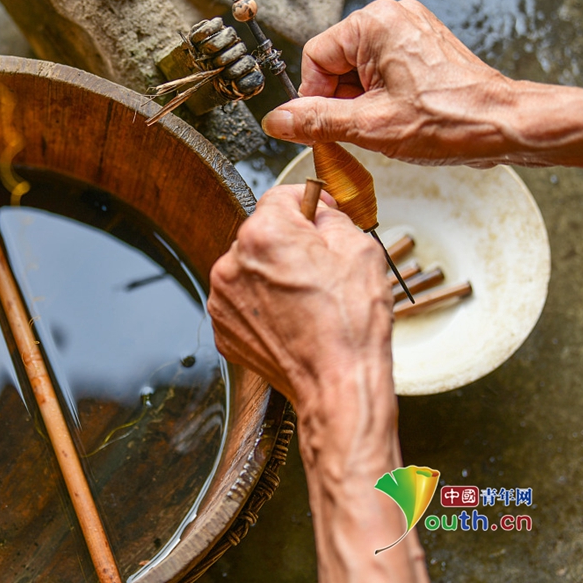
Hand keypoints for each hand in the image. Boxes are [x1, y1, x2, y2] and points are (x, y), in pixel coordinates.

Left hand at [207, 183, 393, 434]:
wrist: (336, 385)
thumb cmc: (351, 323)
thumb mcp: (359, 249)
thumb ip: (332, 217)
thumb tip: (318, 210)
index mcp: (263, 234)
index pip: (280, 197)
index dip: (307, 202)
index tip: (321, 212)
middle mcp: (231, 262)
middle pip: (262, 235)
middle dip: (290, 243)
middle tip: (322, 268)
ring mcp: (222, 298)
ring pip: (251, 269)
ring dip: (273, 274)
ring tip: (307, 301)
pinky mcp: (223, 327)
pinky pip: (244, 301)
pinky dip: (263, 304)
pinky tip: (292, 320)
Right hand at [261, 0, 582, 169]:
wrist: (502, 125)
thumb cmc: (450, 119)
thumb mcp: (369, 126)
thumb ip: (315, 122)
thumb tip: (277, 121)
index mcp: (375, 25)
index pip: (314, 59)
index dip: (315, 97)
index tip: (328, 124)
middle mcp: (392, 20)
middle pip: (334, 65)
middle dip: (341, 102)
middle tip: (363, 127)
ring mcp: (408, 33)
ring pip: (356, 73)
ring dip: (360, 104)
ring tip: (386, 123)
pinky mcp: (419, 50)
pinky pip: (379, 74)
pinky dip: (379, 100)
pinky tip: (398, 117)